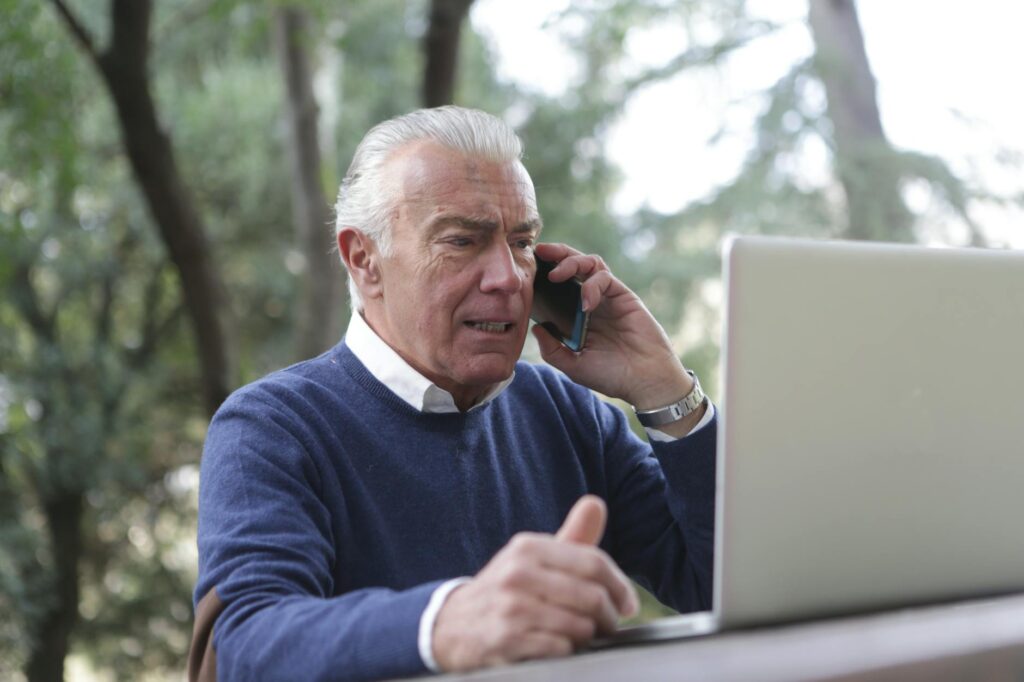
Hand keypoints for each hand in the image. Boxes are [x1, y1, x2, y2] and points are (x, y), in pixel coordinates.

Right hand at [431, 495, 638, 671]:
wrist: (452, 625)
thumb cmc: (507, 590)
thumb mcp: (532, 558)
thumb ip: (571, 536)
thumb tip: (597, 503)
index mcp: (528, 548)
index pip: (593, 562)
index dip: (620, 585)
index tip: (627, 603)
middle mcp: (518, 574)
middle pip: (592, 596)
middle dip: (609, 616)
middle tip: (609, 625)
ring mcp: (511, 608)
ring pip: (580, 626)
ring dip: (589, 636)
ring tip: (581, 635)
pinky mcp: (507, 640)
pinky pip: (561, 649)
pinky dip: (567, 652)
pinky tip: (557, 647)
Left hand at [531, 243, 695, 414]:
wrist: (644, 381)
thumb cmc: (611, 376)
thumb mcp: (574, 366)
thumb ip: (553, 350)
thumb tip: (535, 328)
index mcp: (576, 316)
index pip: (557, 286)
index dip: (543, 274)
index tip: (526, 269)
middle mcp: (591, 302)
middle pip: (573, 266)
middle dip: (556, 254)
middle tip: (539, 252)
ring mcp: (607, 297)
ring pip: (589, 263)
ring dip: (571, 262)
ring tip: (557, 275)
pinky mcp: (623, 296)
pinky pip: (605, 278)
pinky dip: (592, 285)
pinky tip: (586, 304)